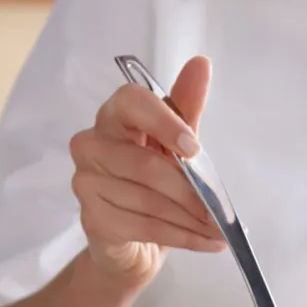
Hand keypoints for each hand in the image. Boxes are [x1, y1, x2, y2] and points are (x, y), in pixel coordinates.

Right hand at [69, 56, 225, 286]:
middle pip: (146, 165)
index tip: (193, 148)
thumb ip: (185, 108)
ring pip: (150, 201)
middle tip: (220, 208)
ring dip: (193, 219)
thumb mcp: (176, 145)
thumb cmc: (155, 186)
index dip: (164, 122)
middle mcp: (91, 145)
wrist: (134, 242)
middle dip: (191, 191)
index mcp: (114, 117)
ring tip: (220, 229)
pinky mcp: (92, 219)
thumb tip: (201, 64)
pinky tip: (208, 242)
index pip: (131, 102)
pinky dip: (184, 237)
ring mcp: (86, 183)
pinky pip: (146, 226)